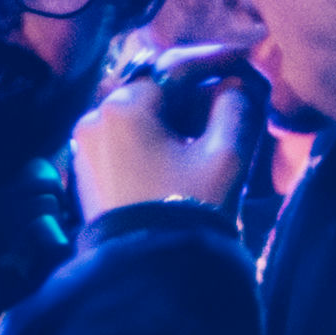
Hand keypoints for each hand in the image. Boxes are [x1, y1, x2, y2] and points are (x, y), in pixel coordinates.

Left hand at [72, 44, 269, 220]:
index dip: (217, 59)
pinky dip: (155, 135)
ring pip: (140, 113)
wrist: (147, 275)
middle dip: (195, 89)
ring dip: (175, 113)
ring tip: (213, 126)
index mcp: (125, 105)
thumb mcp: (225, 155)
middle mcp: (96, 117)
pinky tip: (183, 150)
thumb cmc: (189, 209)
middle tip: (234, 95)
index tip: (249, 60)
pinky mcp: (88, 173)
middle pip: (155, 87)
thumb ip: (236, 107)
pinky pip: (126, 139)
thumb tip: (236, 85)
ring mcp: (86, 147)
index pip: (177, 65)